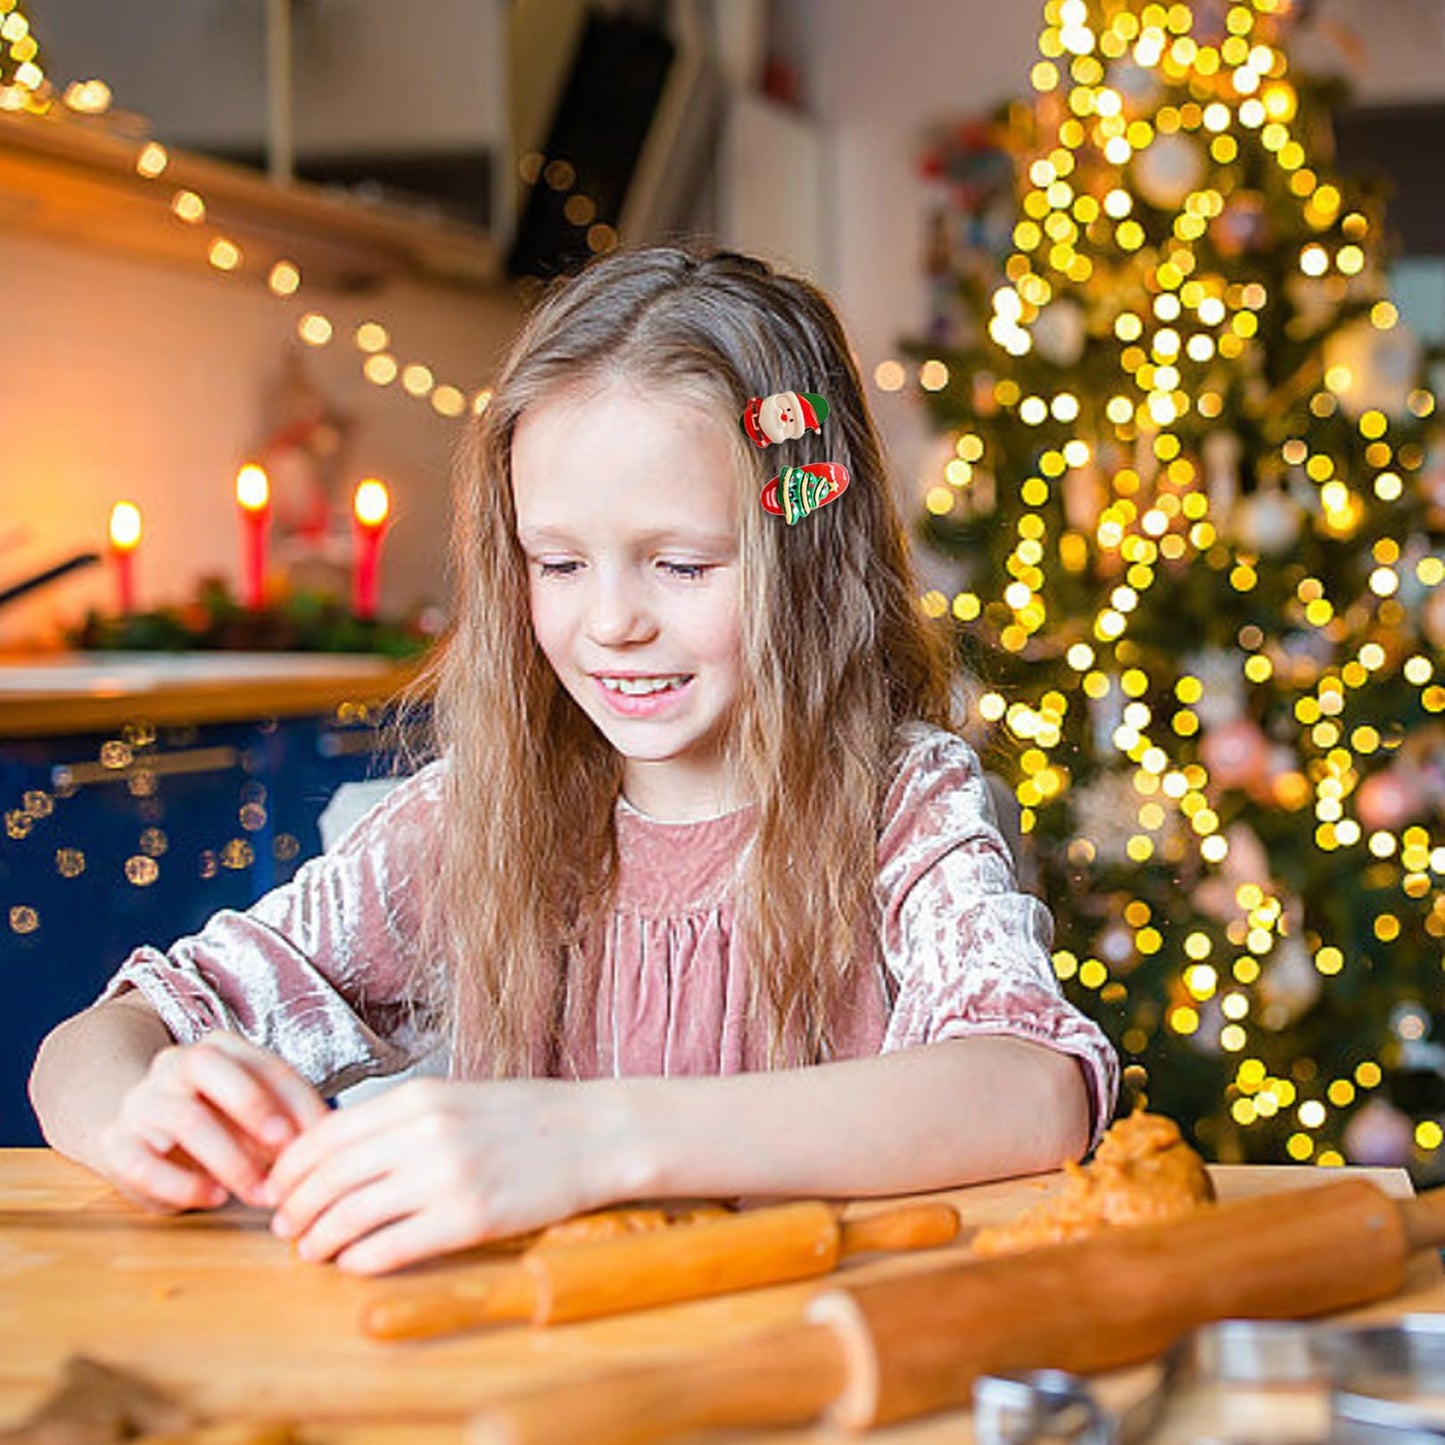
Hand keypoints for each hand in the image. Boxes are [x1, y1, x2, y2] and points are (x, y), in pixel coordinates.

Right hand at [98, 1033, 328, 1212]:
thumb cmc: (217, 1121)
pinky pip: (143, 1163)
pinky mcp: (116, 1144)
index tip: (320, 1136)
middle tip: (286, 1149)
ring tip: (259, 1192)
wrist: (140, 1132)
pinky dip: (184, 1184)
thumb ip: (285, 1119)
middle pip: (208, 1065)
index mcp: (217, 1049)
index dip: (296, 1099)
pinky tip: (215, 1198)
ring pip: (184, 1118)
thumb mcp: (253, 1114)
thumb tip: (323, 1141)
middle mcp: (173, 1065)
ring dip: (230, 1160)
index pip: (262, 1062)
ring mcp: (140, 1102)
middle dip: (254, 1107)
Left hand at [263, 1077, 637, 1274]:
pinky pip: (391, 1248)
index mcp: (418, 1098)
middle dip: (296, 1210)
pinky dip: (360, 1261)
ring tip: (313, 1252)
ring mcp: (447, 1178)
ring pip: (351, 1217)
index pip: (325, 1136)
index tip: (278, 1190)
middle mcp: (425, 1133)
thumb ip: (400, 1121)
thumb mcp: (456, 1099)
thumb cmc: (526, 1117)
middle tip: (286, 1229)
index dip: (290, 1170)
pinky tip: (355, 1264)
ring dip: (320, 1242)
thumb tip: (338, 1154)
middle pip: (328, 1179)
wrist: (596, 1134)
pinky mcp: (471, 1219)